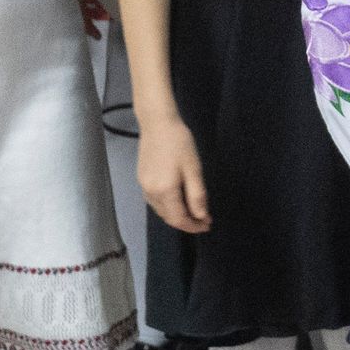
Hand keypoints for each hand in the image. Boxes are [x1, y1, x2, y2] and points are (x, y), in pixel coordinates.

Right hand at [138, 110, 209, 233]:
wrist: (158, 123)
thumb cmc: (179, 143)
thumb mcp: (193, 169)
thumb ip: (197, 196)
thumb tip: (201, 216)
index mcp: (165, 191)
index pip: (179, 219)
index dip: (194, 226)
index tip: (207, 225)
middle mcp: (151, 193)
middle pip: (169, 217)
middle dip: (187, 222)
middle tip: (204, 219)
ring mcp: (144, 187)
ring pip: (161, 211)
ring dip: (177, 215)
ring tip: (193, 211)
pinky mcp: (141, 179)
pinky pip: (155, 201)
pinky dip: (168, 206)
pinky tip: (177, 200)